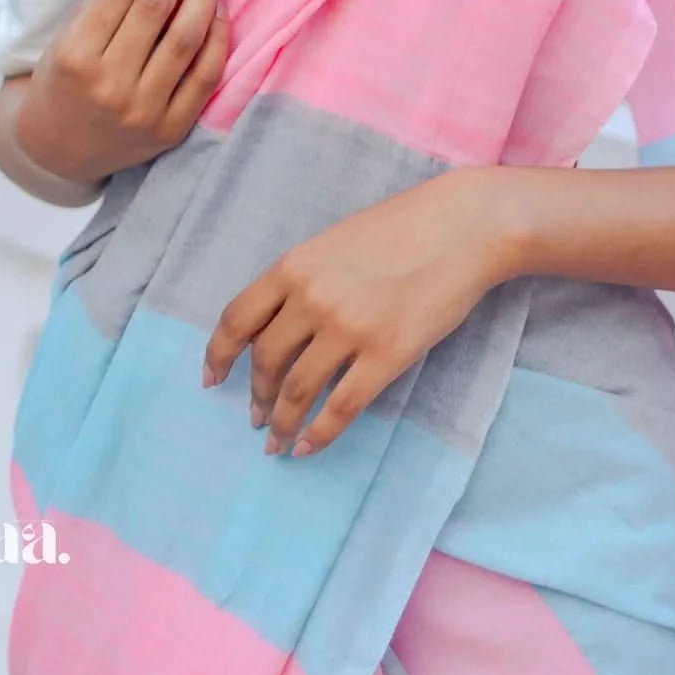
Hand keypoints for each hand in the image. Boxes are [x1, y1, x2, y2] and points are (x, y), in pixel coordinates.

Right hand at [13, 0, 230, 187]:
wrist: (59, 150)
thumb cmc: (64, 79)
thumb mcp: (66, 40)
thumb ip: (107, 6)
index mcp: (74, 55)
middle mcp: (109, 83)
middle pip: (156, 6)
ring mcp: (143, 110)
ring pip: (186, 38)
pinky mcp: (170, 129)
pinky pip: (205, 75)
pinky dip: (218, 37)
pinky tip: (221, 4)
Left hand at [202, 171, 508, 458]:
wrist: (462, 227)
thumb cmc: (403, 227)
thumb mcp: (336, 242)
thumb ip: (304, 279)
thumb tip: (279, 328)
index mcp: (295, 266)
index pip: (237, 319)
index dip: (219, 355)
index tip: (212, 379)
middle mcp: (313, 299)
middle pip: (266, 361)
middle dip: (257, 395)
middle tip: (255, 416)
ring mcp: (349, 328)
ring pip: (298, 391)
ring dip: (282, 421)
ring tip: (278, 440)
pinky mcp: (386, 354)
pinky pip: (342, 407)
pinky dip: (319, 434)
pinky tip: (308, 447)